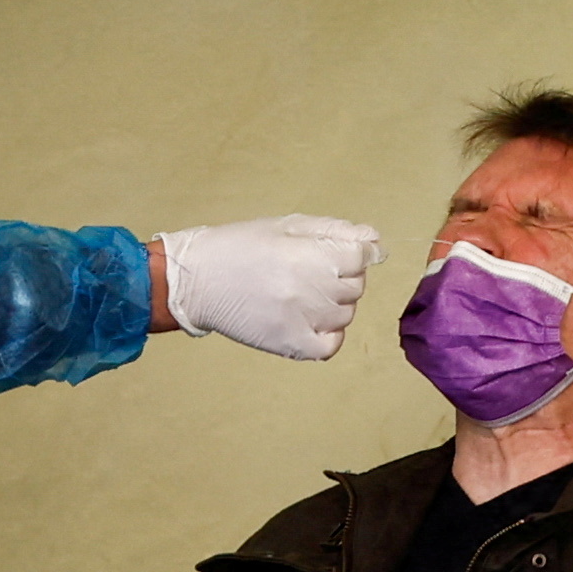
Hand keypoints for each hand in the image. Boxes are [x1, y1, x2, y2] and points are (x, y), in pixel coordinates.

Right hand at [162, 216, 379, 360]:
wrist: (198, 281)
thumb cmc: (241, 246)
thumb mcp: (287, 226)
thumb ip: (335, 231)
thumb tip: (374, 240)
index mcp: (312, 254)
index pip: (362, 256)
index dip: (351, 252)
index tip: (331, 252)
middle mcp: (313, 288)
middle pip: (355, 285)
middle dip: (341, 276)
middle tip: (308, 271)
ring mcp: (305, 320)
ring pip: (345, 314)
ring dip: (333, 304)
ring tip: (303, 294)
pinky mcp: (291, 345)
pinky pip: (331, 345)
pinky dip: (328, 334)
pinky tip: (310, 321)